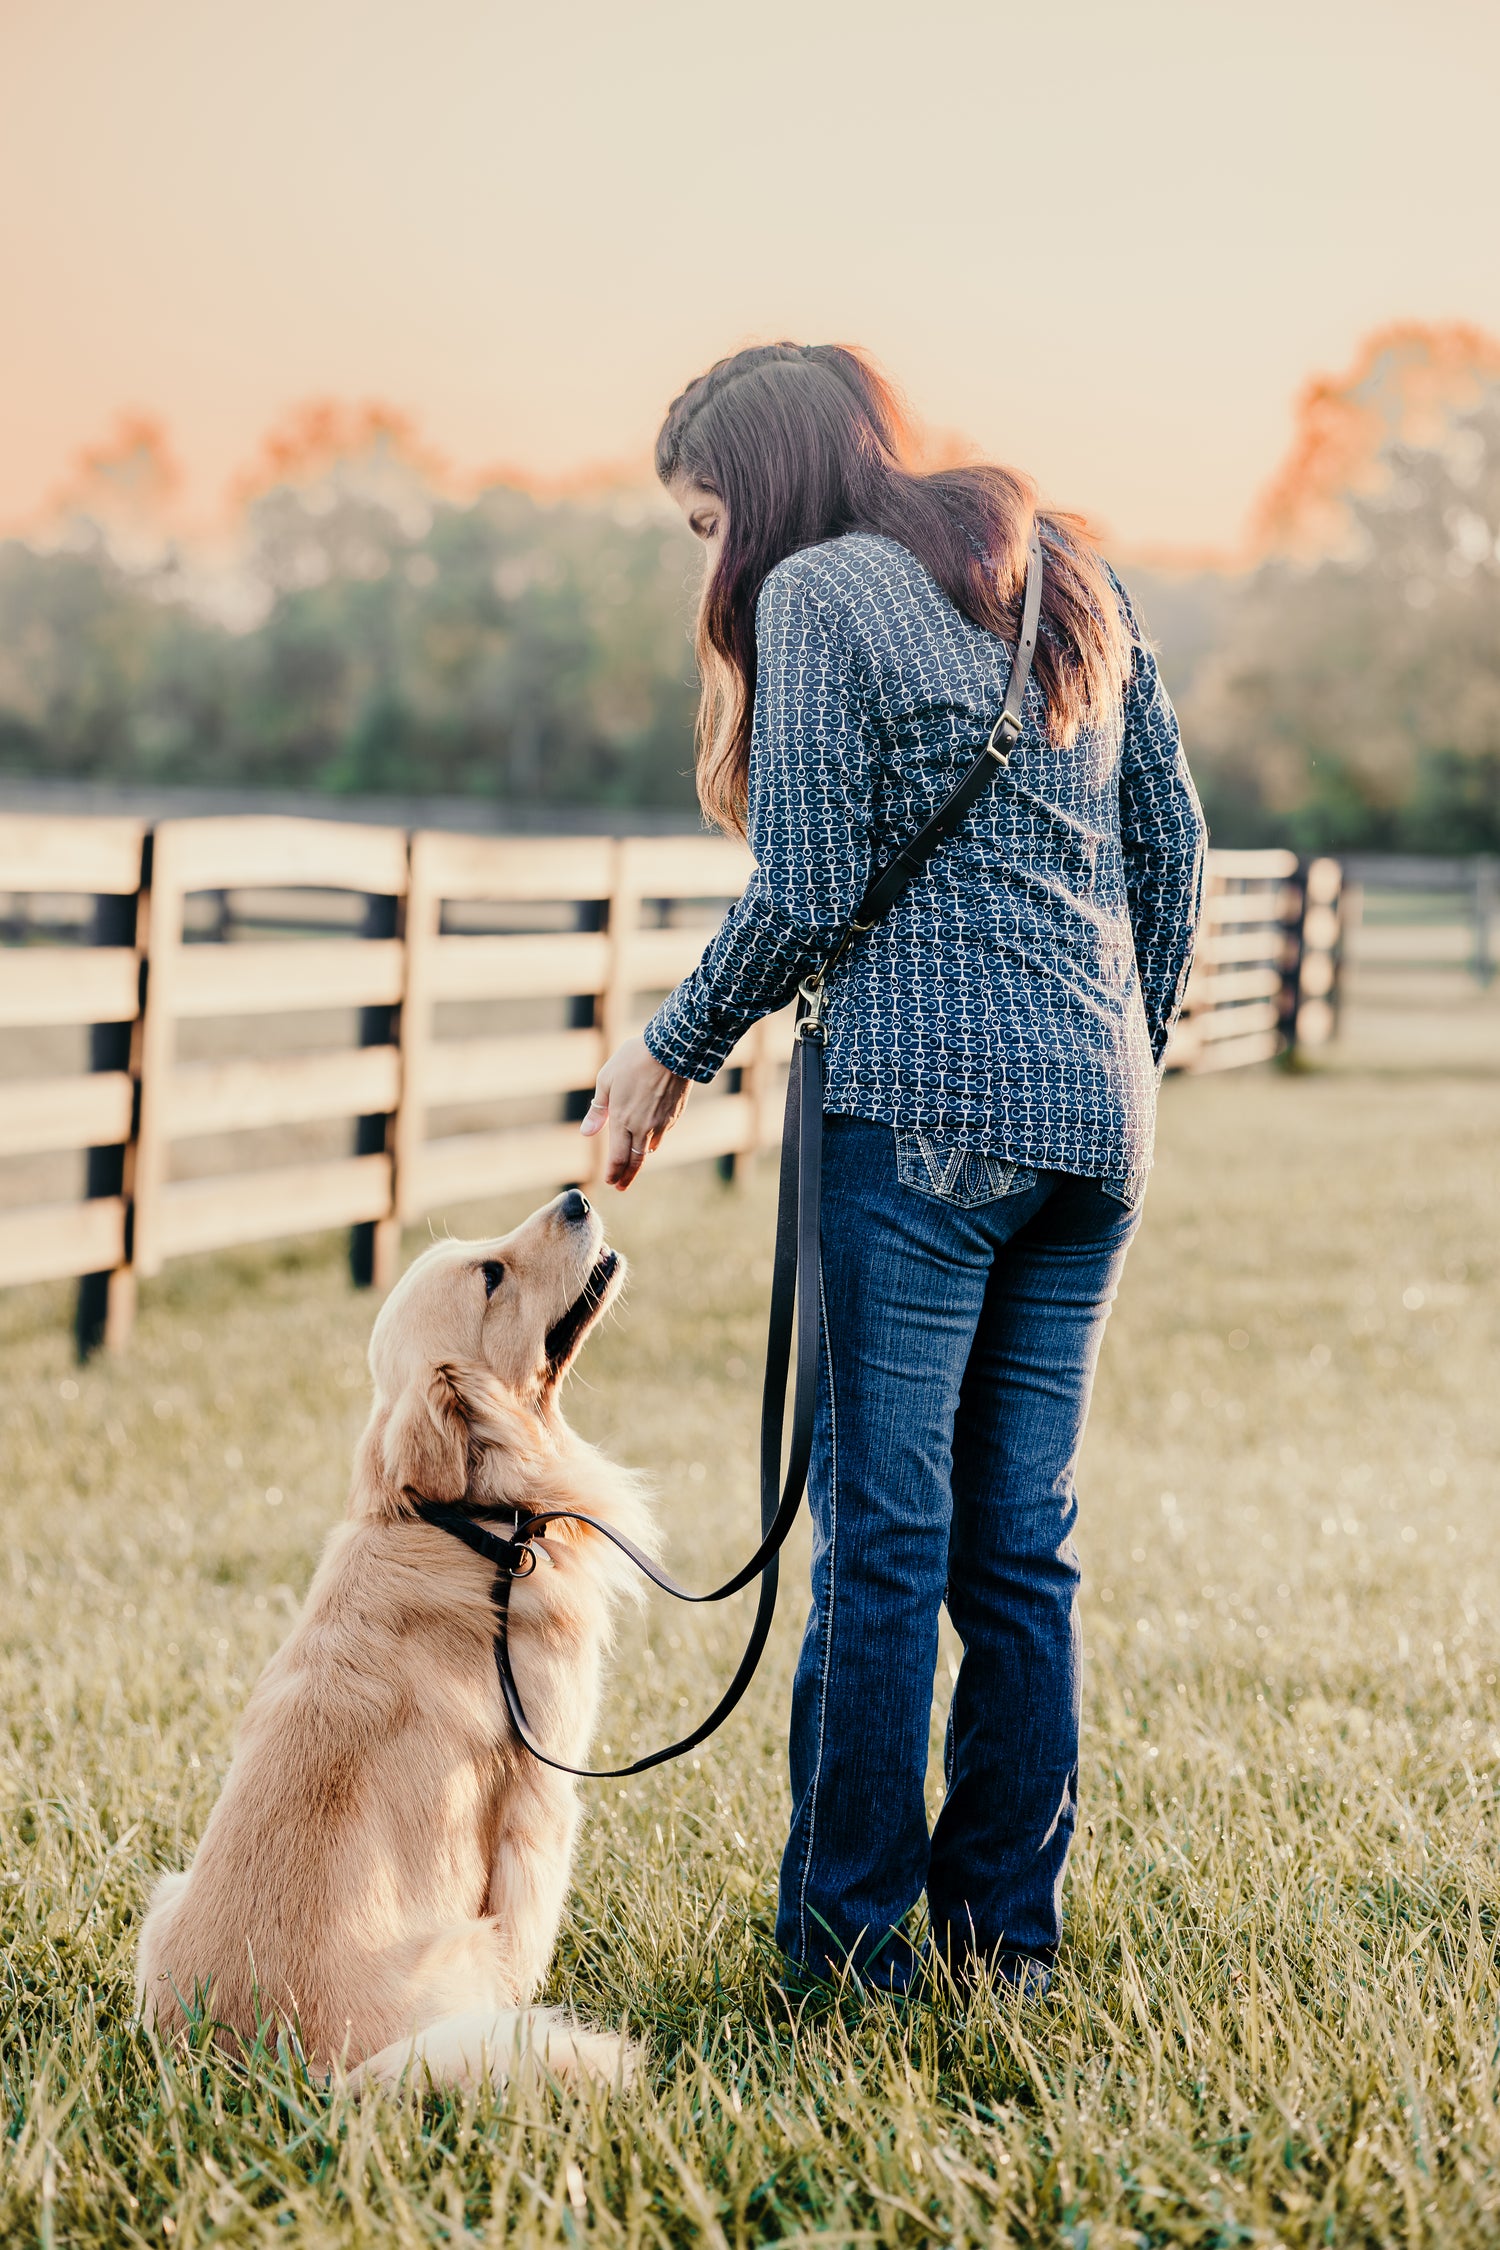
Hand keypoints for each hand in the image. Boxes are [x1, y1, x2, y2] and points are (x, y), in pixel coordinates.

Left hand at [579, 1035, 688, 1189]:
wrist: (672, 1051)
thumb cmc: (633, 1061)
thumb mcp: (606, 1081)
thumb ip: (597, 1111)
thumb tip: (586, 1133)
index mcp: (622, 1120)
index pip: (617, 1157)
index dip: (613, 1173)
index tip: (610, 1182)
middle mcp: (642, 1128)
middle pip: (635, 1161)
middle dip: (626, 1177)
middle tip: (620, 1187)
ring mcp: (661, 1124)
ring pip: (649, 1149)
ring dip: (640, 1157)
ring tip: (633, 1160)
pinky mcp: (674, 1116)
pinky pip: (661, 1133)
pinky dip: (653, 1138)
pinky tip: (649, 1133)